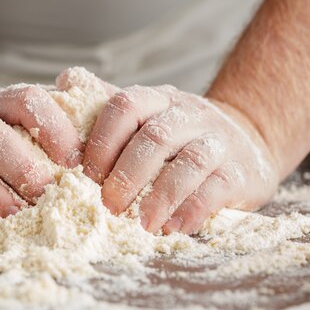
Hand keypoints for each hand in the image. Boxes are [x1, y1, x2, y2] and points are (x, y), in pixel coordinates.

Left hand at [82, 85, 278, 234]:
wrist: (246, 142)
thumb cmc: (180, 137)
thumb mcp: (150, 115)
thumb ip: (110, 108)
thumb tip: (63, 83)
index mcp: (158, 100)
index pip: (126, 105)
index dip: (102, 140)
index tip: (86, 174)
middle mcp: (189, 114)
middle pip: (155, 137)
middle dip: (127, 174)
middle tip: (109, 205)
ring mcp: (218, 141)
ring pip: (190, 162)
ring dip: (161, 196)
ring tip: (142, 224)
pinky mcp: (240, 171)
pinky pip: (217, 188)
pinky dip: (192, 209)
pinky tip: (173, 227)